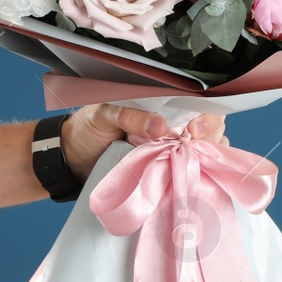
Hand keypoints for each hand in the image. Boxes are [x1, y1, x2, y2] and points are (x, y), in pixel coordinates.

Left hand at [60, 106, 227, 181]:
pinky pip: (192, 171)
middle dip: (209, 135)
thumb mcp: (103, 115)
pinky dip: (199, 175)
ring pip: (206, 149)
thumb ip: (129, 116)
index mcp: (162, 104)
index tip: (194, 130)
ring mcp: (172, 149)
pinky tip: (194, 179)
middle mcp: (173, 124)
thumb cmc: (86, 130)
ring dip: (205, 156)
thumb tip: (160, 127)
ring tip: (191, 165)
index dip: (205, 114)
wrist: (71, 162)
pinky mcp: (167, 171)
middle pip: (210, 125)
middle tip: (192, 147)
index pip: (198, 102)